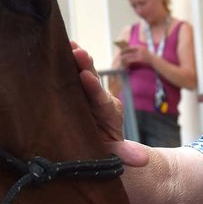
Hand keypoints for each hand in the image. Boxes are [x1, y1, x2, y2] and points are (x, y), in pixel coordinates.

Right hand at [71, 41, 148, 166]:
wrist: (100, 148)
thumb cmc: (105, 153)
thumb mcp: (115, 155)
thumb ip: (124, 153)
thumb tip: (143, 160)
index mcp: (110, 114)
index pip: (102, 101)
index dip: (94, 89)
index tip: (85, 76)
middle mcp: (101, 100)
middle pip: (94, 82)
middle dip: (86, 66)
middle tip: (78, 51)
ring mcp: (90, 94)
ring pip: (83, 74)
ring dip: (76, 59)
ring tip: (68, 43)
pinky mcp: (79, 92)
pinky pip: (73, 75)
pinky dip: (67, 62)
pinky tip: (59, 46)